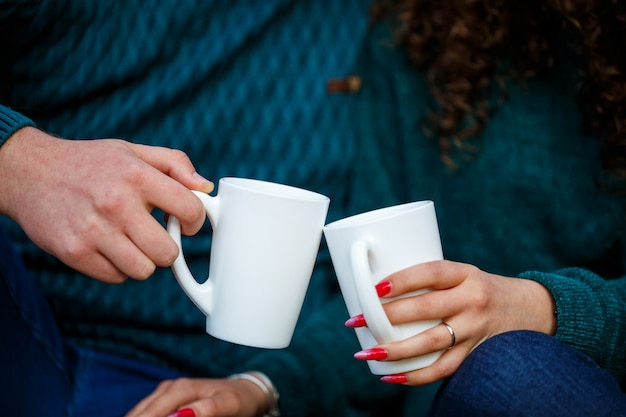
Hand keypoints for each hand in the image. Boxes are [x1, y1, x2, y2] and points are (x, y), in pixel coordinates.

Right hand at [0, 127, 213, 282]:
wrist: (29, 172)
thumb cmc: (90, 163)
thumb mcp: (133, 151)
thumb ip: (175, 164)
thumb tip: (205, 188)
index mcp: (137, 176)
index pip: (190, 209)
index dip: (195, 221)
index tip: (185, 222)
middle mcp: (116, 203)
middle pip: (168, 253)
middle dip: (167, 247)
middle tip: (155, 235)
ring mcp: (93, 231)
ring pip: (144, 270)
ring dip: (142, 260)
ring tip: (130, 241)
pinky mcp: (74, 252)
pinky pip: (116, 277)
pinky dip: (117, 267)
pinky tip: (107, 246)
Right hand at [125, 377, 266, 416]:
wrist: (244, 392)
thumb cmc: (238, 399)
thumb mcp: (229, 405)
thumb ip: (206, 409)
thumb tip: (180, 416)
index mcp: (181, 388)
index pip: (152, 413)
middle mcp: (168, 388)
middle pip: (141, 412)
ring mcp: (165, 393)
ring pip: (140, 412)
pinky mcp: (166, 400)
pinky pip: (148, 412)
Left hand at [347, 260, 556, 384]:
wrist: (532, 309)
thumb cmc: (480, 288)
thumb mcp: (462, 274)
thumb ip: (430, 281)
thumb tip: (375, 290)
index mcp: (465, 273)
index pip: (432, 271)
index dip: (403, 279)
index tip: (375, 287)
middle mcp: (472, 299)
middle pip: (426, 308)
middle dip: (386, 316)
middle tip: (356, 321)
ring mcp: (476, 329)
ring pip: (432, 342)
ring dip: (396, 350)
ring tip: (368, 353)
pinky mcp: (476, 353)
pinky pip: (444, 368)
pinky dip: (416, 376)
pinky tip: (391, 376)